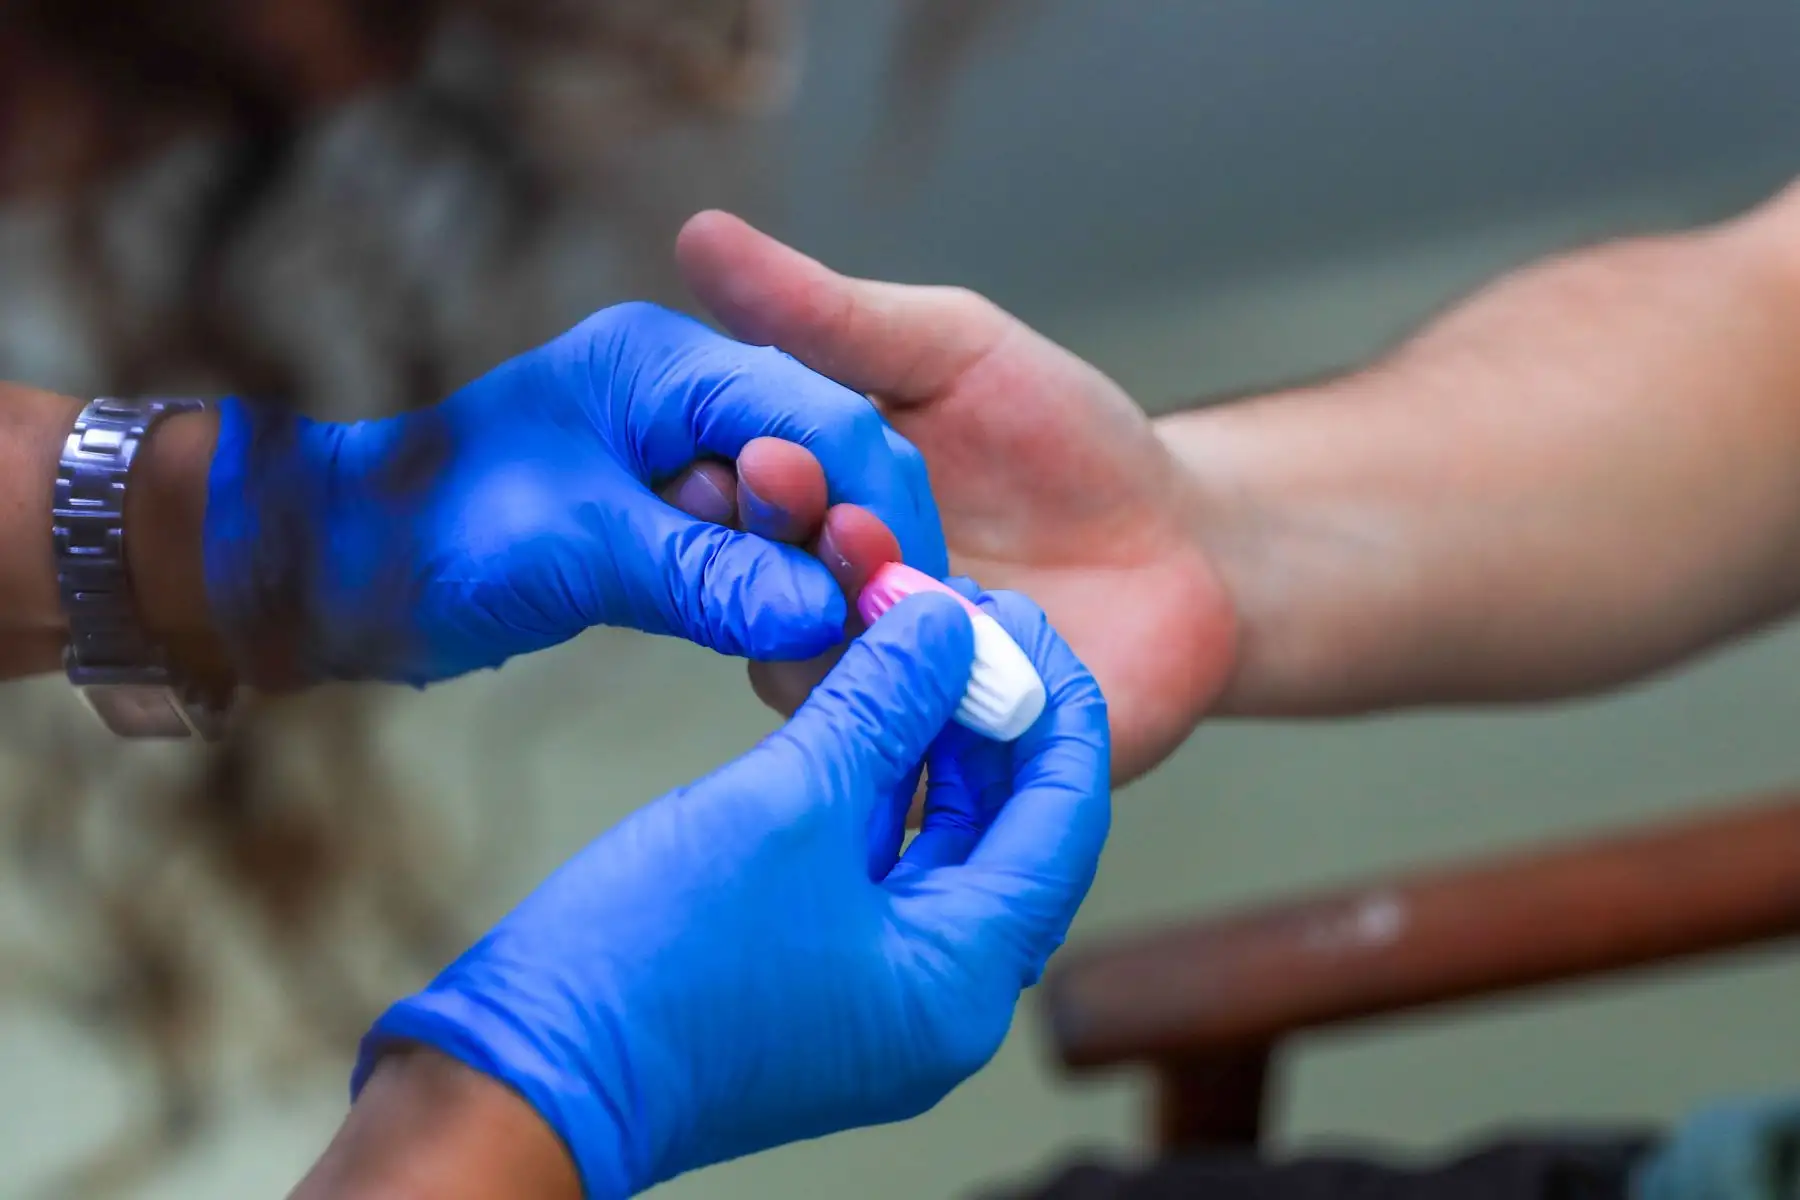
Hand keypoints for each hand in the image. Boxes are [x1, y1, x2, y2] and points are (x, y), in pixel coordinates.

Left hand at [202, 301, 946, 686]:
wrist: (335, 571)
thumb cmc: (429, 536)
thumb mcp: (575, 550)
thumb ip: (708, 576)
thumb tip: (828, 616)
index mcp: (670, 364)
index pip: (827, 419)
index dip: (879, 511)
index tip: (907, 601)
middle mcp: (689, 393)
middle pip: (829, 460)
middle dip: (860, 547)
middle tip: (879, 634)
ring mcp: (678, 453)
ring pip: (802, 511)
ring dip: (821, 578)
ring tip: (833, 649)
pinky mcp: (667, 513)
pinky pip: (754, 550)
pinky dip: (776, 596)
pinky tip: (788, 642)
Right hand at [349, 589, 1109, 1196]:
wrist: (524, 1073)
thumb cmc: (650, 967)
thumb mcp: (786, 804)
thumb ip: (883, 706)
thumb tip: (945, 628)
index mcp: (960, 981)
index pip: (1063, 821)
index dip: (1054, 706)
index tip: (1021, 619)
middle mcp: (938, 999)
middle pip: (1008, 830)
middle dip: (988, 717)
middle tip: (960, 619)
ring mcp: (876, 994)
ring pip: (939, 842)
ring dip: (929, 744)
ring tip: (910, 643)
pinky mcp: (818, 976)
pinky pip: (878, 864)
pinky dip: (877, 785)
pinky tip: (858, 707)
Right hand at [676, 212, 1234, 781]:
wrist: (1185, 550)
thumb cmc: (1061, 442)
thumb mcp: (950, 350)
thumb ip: (828, 316)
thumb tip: (700, 235)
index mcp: (792, 506)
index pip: (708, 497)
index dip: (715, 476)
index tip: (747, 445)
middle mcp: (804, 600)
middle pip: (741, 586)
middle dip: (768, 535)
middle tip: (799, 488)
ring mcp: (861, 683)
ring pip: (802, 669)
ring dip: (838, 611)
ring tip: (891, 553)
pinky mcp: (925, 755)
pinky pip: (889, 743)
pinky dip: (916, 690)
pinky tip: (958, 641)